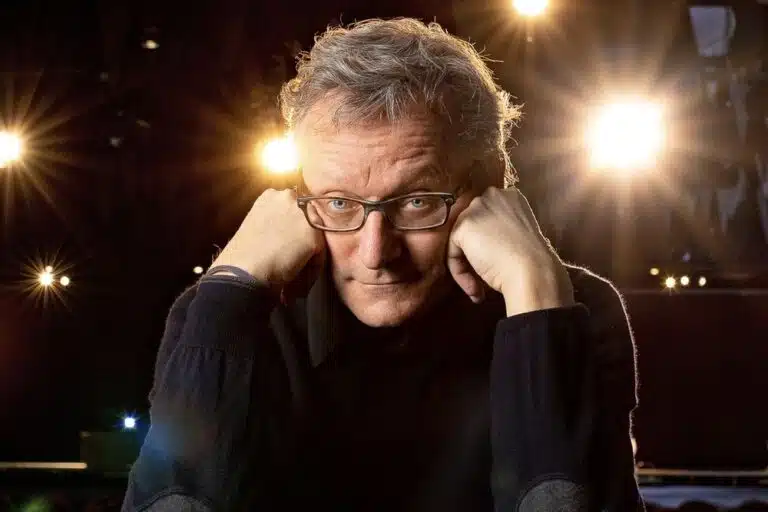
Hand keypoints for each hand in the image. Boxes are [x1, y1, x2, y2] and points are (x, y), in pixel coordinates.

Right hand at [211, 188, 325, 296]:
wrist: (242, 270)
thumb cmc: (243, 256)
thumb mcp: (257, 226)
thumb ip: (276, 223)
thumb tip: (289, 234)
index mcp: (271, 196)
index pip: (295, 211)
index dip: (294, 233)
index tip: (289, 249)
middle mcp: (288, 198)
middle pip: (309, 221)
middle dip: (304, 242)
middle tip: (294, 263)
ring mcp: (302, 215)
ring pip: (316, 238)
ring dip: (308, 257)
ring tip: (295, 276)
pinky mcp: (312, 233)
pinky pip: (320, 255)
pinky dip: (312, 270)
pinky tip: (298, 282)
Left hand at [447, 187, 574, 315]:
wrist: (532, 272)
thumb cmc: (531, 262)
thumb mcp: (517, 236)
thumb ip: (499, 231)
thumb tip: (480, 245)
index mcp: (510, 197)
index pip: (485, 218)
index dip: (486, 244)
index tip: (494, 264)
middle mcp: (492, 195)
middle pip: (470, 228)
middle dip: (473, 256)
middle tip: (481, 280)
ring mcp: (477, 208)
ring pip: (460, 241)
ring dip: (467, 268)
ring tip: (479, 289)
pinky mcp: (464, 225)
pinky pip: (452, 253)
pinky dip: (460, 273)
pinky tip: (476, 287)